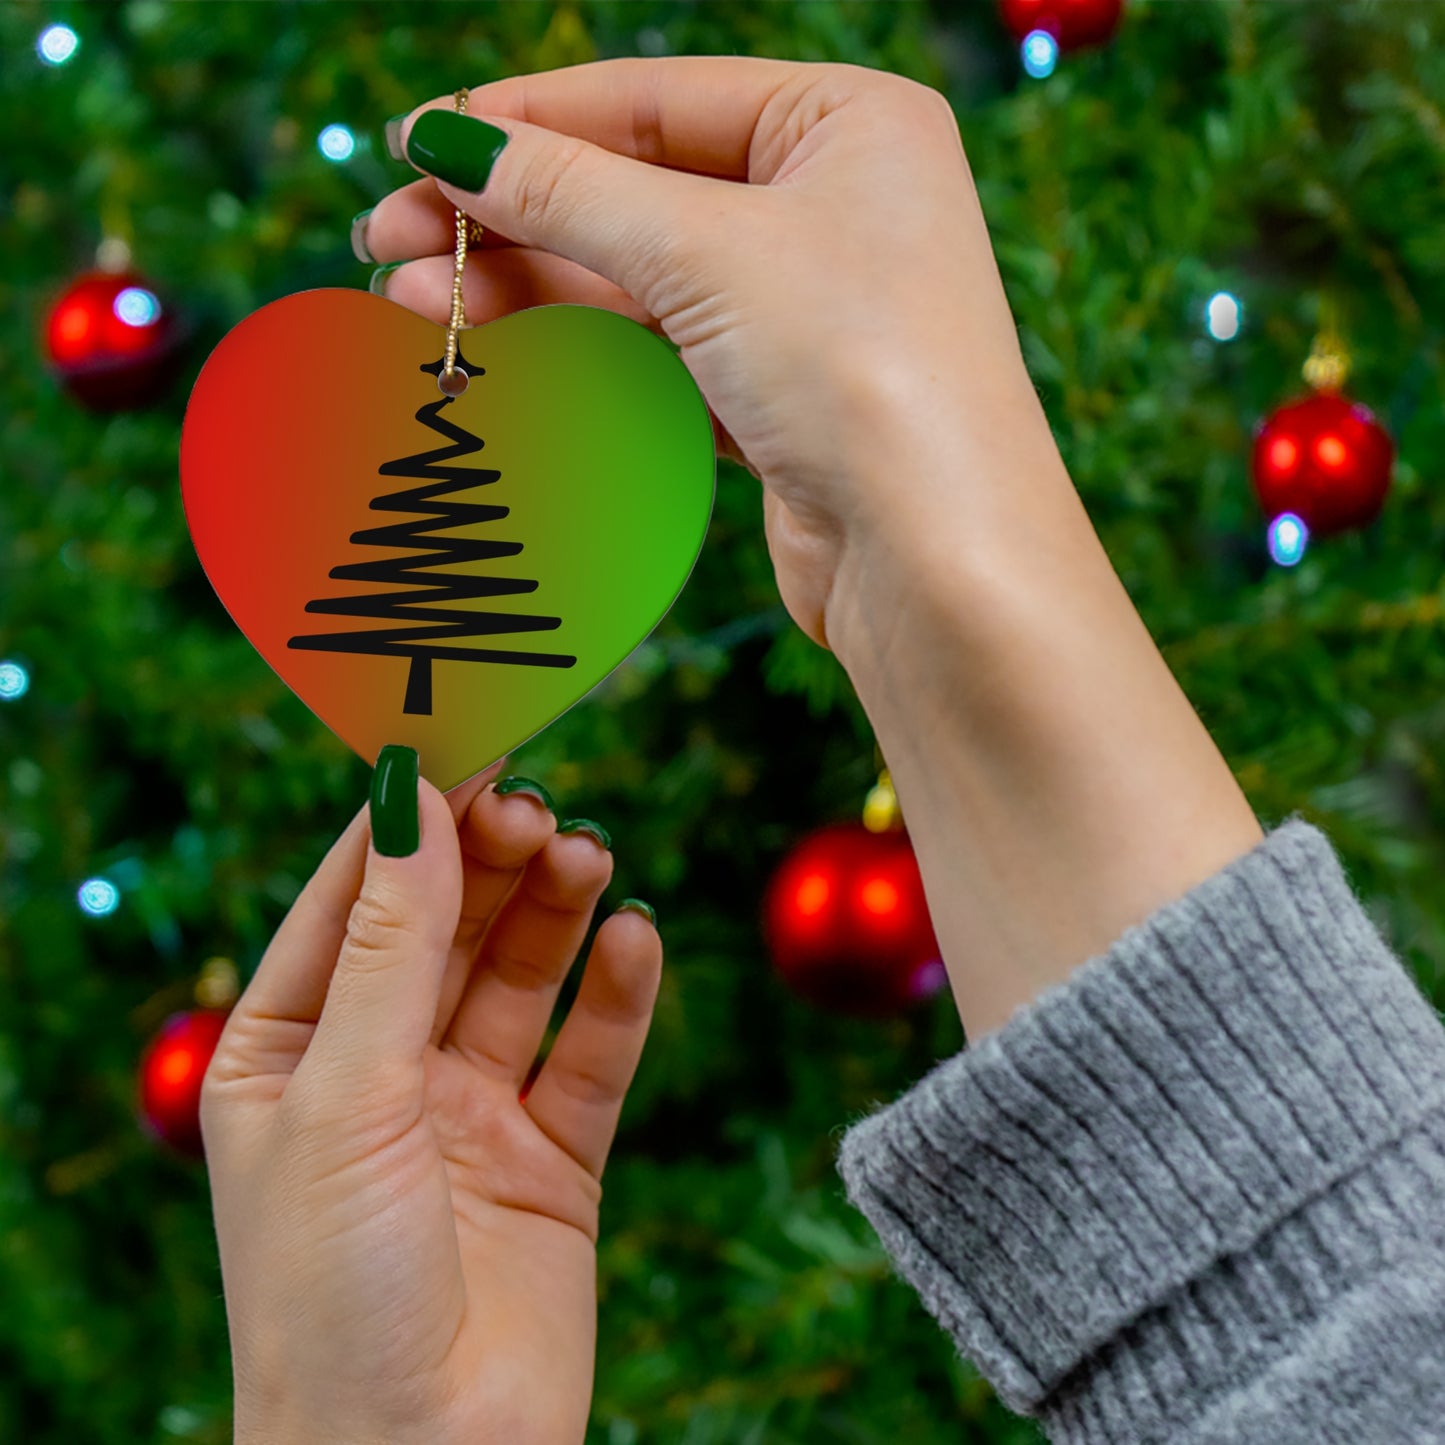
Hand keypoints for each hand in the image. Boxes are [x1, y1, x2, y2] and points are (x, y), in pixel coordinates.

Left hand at [201, 762, 660, 1444]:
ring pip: (521, 978)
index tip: (465, 743)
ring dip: (555, 912)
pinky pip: (591, 1055)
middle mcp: (380, 1073)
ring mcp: (469, 1114)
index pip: (351, 902)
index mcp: (289, 1053)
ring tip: (589, 857)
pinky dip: (617, 995)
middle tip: (538, 808)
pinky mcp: (552, 1159)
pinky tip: (635, 940)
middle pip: (446, 928)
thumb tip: (410, 797)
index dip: (406, 822)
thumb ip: (390, 945)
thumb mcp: (346, 1095)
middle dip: (490, 862)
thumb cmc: (331, 1293)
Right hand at [360, 56, 1062, 655]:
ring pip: (638, 278)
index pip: (654, 99)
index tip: (415, 141)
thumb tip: (449, 141)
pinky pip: (658, 351)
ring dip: (526, 288)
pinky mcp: (780, 396)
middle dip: (508, 216)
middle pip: (636, 190)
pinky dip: (579, 350)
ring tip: (410, 304)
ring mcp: (807, 305)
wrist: (936, 561)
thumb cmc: (859, 371)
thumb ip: (569, 191)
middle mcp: (834, 204)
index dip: (526, 119)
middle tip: (386, 240)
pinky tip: (497, 350)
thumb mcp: (705, 253)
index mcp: (848, 122)